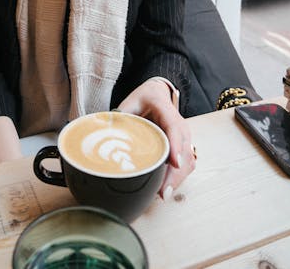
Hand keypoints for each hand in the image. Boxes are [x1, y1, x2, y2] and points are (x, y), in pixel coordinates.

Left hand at [118, 78, 195, 198]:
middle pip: (183, 151)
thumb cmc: (144, 99)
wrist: (157, 95)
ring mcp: (184, 138)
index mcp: (165, 110)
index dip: (175, 146)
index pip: (174, 128)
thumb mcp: (130, 101)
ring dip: (177, 179)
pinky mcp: (183, 149)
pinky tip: (166, 188)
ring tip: (163, 193)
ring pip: (187, 161)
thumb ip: (119, 115)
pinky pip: (185, 165)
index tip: (174, 162)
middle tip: (163, 191)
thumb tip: (102, 130)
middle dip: (176, 173)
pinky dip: (178, 178)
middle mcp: (180, 125)